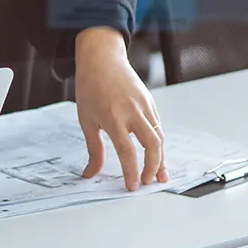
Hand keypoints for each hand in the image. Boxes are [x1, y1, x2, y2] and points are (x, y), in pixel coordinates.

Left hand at [73, 27, 166, 190]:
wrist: (102, 60)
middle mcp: (132, 112)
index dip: (131, 172)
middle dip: (152, 167)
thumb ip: (93, 148)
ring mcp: (144, 106)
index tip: (131, 186)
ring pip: (159, 137)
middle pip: (152, 145)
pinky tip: (157, 155)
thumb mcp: (86, 119)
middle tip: (147, 182)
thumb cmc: (91, 87)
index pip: (127, 151)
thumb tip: (90, 173)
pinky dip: (159, 144)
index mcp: (113, 117)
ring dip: (161, 159)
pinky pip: (158, 127)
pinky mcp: (151, 103)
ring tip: (159, 176)